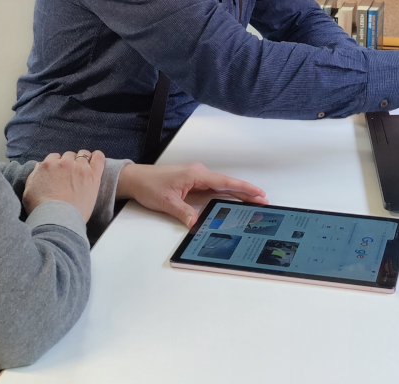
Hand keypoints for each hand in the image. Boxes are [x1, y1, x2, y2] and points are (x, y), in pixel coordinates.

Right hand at [22, 150, 105, 223]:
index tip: (59, 173)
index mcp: (48, 165)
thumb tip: (40, 167)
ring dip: (82, 161)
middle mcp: (64, 163)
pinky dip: (97, 157)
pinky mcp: (93, 176)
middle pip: (68, 156)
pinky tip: (96, 159)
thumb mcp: (28, 191)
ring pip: (83, 155)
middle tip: (70, 176)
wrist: (57, 220)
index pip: (54, 157)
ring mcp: (79, 168)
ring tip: (82, 171)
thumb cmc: (42, 210)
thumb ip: (34, 176)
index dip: (57, 165)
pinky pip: (98, 158)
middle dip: (69, 163)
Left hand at [116, 162, 268, 225]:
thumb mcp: (167, 202)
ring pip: (222, 185)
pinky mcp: (192, 182)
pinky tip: (232, 200)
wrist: (135, 179)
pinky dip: (225, 193)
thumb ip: (184, 212)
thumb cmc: (149, 185)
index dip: (243, 188)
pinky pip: (213, 187)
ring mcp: (196, 177)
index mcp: (196, 174)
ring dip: (237, 193)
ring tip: (253, 201)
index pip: (225, 182)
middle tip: (263, 200)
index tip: (258, 192)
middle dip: (246, 191)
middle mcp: (198, 173)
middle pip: (227, 183)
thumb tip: (197, 223)